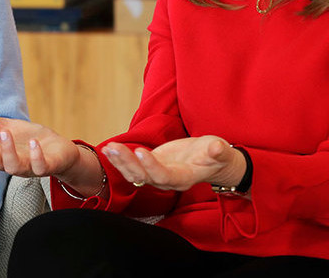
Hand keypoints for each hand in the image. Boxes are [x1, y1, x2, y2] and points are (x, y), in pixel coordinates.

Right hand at [0, 107, 82, 181]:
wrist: (58, 149)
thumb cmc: (28, 139)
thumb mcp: (6, 126)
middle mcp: (10, 164)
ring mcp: (28, 166)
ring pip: (13, 167)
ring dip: (8, 151)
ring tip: (5, 133)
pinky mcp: (47, 166)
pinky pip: (40, 167)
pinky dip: (36, 156)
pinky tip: (33, 142)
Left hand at [101, 136, 245, 191]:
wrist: (211, 161)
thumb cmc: (217, 156)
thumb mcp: (220, 151)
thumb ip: (219, 152)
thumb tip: (218, 148)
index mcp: (183, 178)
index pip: (164, 176)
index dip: (152, 167)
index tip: (141, 151)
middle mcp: (167, 180)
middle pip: (144, 177)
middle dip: (128, 164)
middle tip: (115, 149)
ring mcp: (157, 174)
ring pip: (134, 174)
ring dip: (120, 162)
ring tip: (108, 149)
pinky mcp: (151, 166)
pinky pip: (132, 167)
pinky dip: (120, 159)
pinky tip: (108, 149)